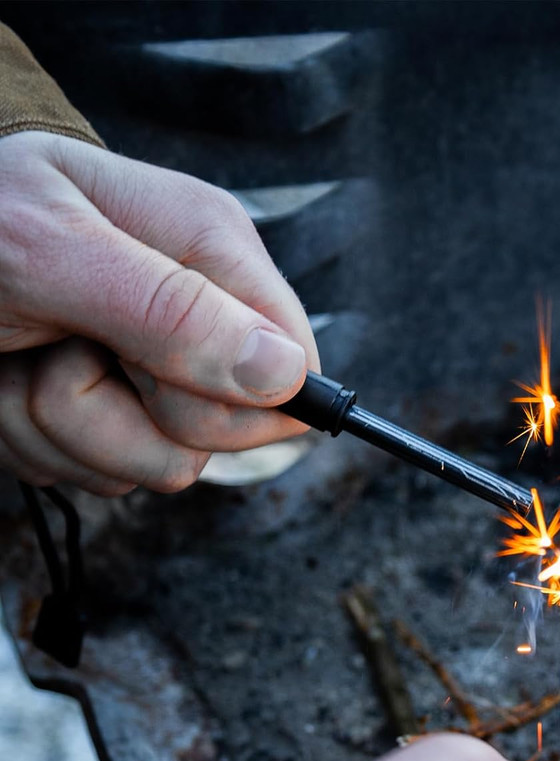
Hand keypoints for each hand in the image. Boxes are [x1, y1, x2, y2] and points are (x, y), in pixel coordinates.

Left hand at [0, 131, 318, 494]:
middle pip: (225, 432)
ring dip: (67, 428)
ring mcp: (154, 372)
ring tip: (30, 355)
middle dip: (126, 411)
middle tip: (68, 345)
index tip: (147, 366)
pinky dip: (42, 442)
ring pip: (161, 467)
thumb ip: (169, 310)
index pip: (295, 368)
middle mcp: (198, 316)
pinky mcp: (112, 413)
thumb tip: (284, 373)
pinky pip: (108, 474)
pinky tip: (17, 380)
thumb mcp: (48, 250)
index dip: (232, 397)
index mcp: (211, 251)